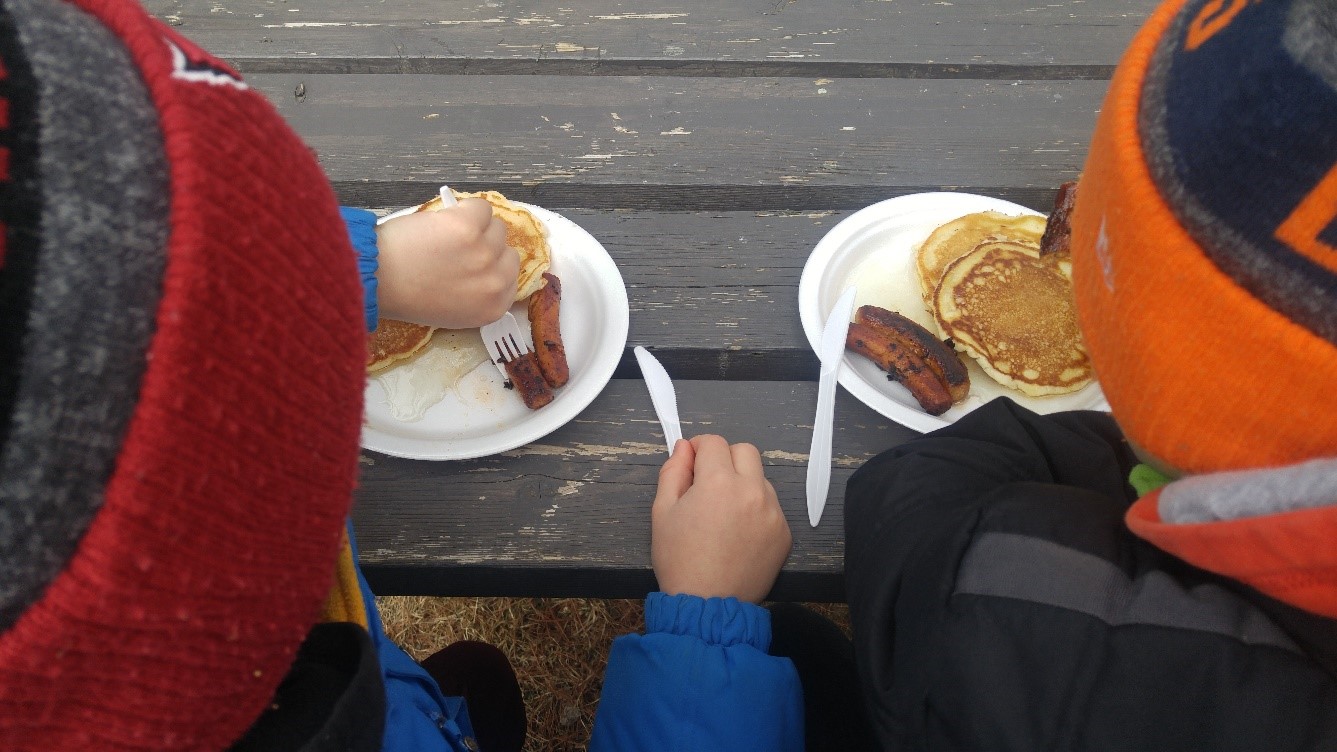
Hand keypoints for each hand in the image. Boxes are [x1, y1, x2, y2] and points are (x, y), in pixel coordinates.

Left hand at [374, 198, 519, 328]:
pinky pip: (480, 206)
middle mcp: (495, 282)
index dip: (492, 266)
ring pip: (496, 226)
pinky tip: (444, 219)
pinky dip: (464, 209)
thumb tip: (485, 266)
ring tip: (446, 234)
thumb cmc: (406, 297)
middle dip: (486, 247)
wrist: (375, 278)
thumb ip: (477, 294)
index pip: (511, 278)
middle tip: (457, 249)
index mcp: (493, 307)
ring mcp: (485, 252)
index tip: (473, 262)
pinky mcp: (469, 225)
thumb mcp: (452, 311)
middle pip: (507, 250)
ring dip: (475, 226)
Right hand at [651, 435, 792, 602]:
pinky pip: (770, 506)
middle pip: (744, 451)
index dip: (698, 448)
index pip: (713, 443)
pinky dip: (755, 510)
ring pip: (760, 479)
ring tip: (723, 514)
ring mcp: (773, 512)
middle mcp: (752, 491)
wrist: (707, 605)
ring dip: (743, 484)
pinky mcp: (784, 533)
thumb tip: (684, 448)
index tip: (691, 464)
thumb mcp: (662, 512)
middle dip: (724, 459)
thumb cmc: (679, 560)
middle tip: (707, 484)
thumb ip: (673, 472)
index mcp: (719, 482)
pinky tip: (738, 533)